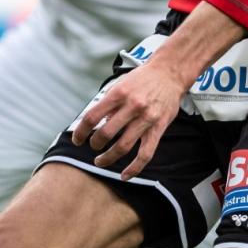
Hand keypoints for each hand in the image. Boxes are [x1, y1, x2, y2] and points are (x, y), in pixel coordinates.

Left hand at [71, 61, 186, 180]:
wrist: (170, 72)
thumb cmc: (142, 79)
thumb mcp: (120, 84)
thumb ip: (108, 104)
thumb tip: (95, 125)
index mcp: (118, 94)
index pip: (92, 117)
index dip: (80, 132)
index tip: (77, 140)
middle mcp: (132, 106)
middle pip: (105, 134)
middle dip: (95, 144)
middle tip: (93, 148)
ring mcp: (146, 119)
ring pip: (123, 146)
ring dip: (108, 158)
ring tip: (100, 161)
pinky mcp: (158, 128)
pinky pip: (145, 154)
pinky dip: (134, 168)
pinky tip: (125, 175)